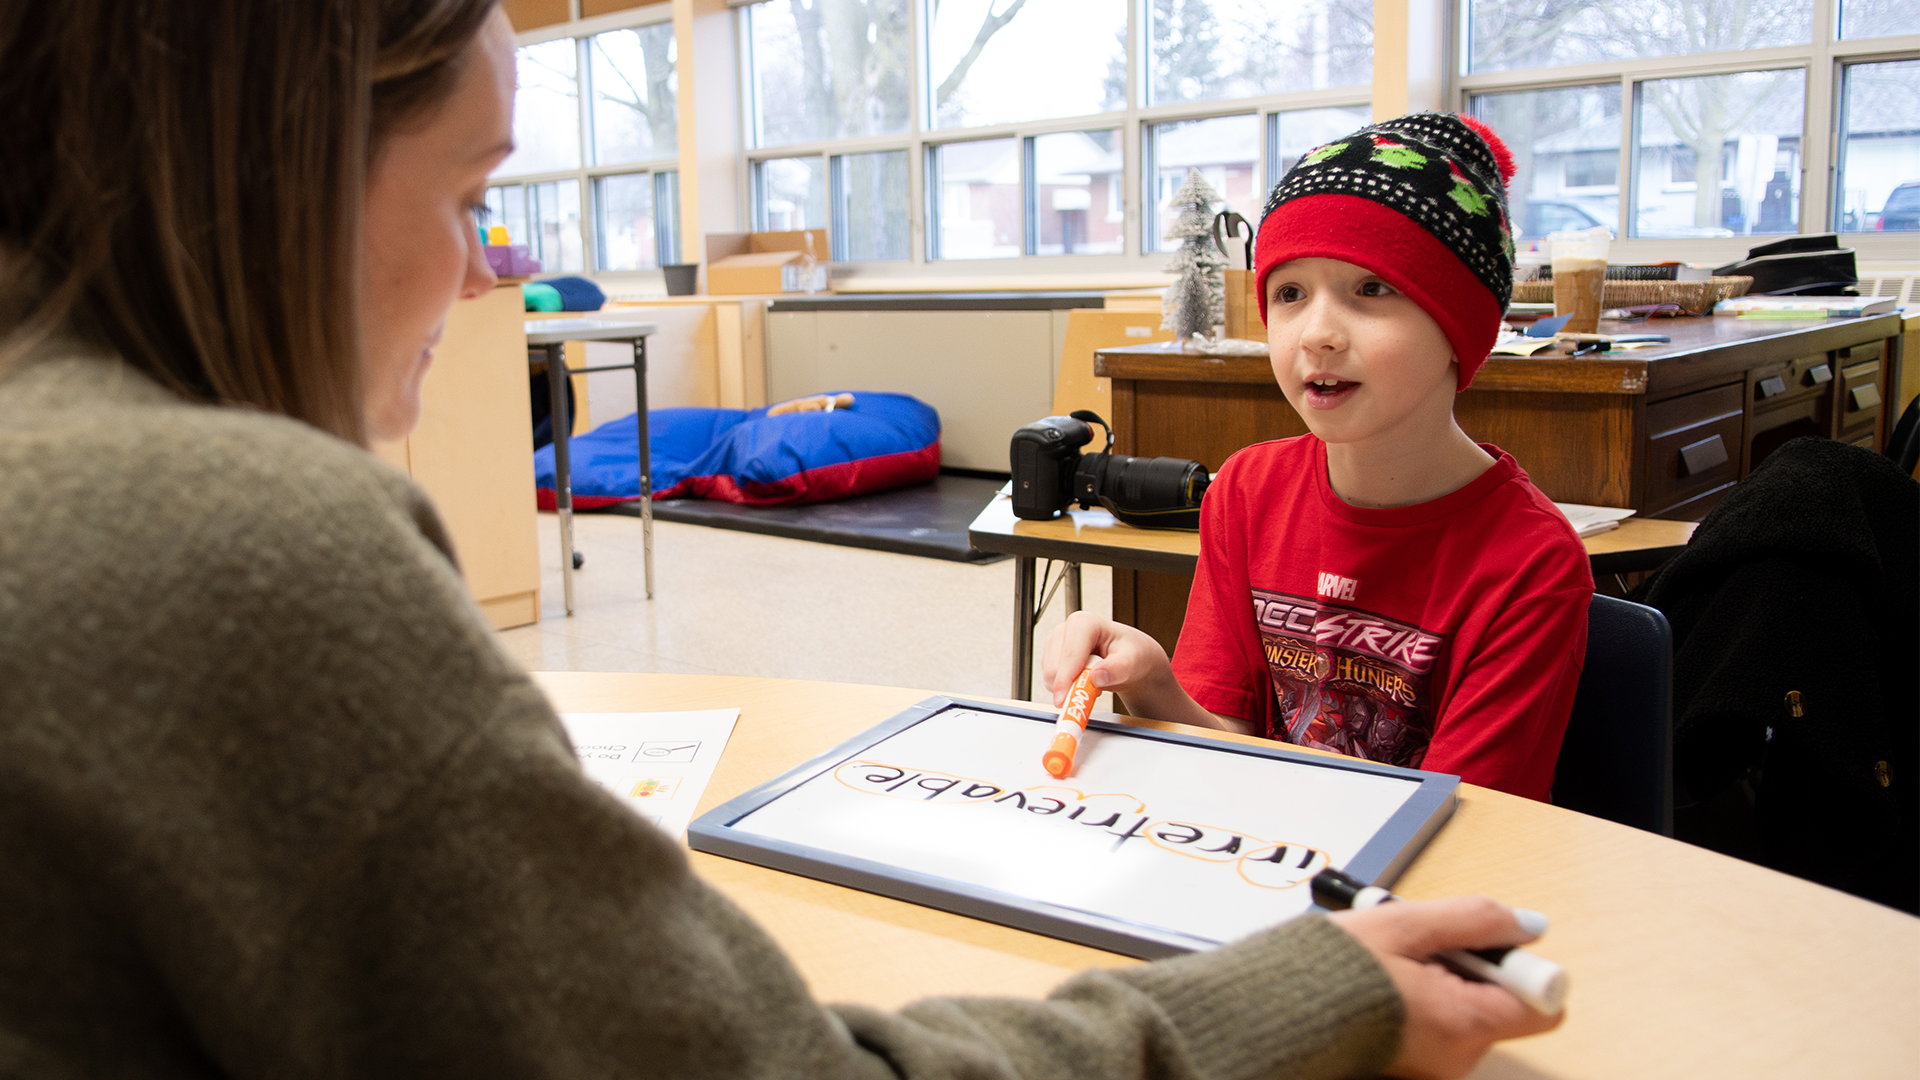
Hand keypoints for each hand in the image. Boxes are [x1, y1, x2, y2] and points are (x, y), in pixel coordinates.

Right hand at [1039, 611, 1173, 707]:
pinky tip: (1083, 681)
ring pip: (1049, 676)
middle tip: (1091, 695)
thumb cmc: (1132, 654)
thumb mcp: (1132, 661)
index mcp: (1084, 623)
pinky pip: (1050, 681)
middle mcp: (1065, 630)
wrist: (1129, 659)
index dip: (1065, 679)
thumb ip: (1117, 669)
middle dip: (1068, 687)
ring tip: (1094, 683)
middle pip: (1054, 667)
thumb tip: (1096, 677)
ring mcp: (1056, 644)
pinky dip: (1065, 688)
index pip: (1070, 654)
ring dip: (1068, 687)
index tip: (1066, 700)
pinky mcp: (1052, 658)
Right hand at [1328, 897, 1563, 1079]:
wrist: (1272, 1011)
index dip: (1518, 965)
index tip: (1478, 947)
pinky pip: (1446, 1027)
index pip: (1544, 1003)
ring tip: (1395, 965)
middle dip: (1473, 967)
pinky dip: (1428, 1001)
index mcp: (1464, 1024)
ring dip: (1447, 981)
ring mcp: (1439, 1068)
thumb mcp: (1404, 924)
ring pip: (1473, 1013)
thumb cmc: (1330, 970)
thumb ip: (1474, 920)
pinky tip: (1390, 985)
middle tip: (1420, 948)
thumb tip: (1527, 924)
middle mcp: (1460, 1058)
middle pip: (1504, 1004)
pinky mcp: (1418, 1068)